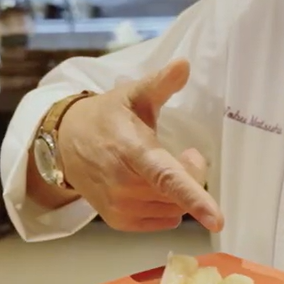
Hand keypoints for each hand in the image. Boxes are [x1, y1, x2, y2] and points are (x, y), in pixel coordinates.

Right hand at [52, 59, 223, 232]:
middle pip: (180, 192)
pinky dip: (167, 205)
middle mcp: (124, 184)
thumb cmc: (109, 116)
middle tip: (184, 152)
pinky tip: (154, 185)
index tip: (217, 220)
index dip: (195, 198)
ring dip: (179, 190)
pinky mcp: (117, 220)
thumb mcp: (134, 94)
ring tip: (165, 166)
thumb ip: (161, 83)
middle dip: (192, 173)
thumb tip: (184, 63)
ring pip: (174, 208)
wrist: (66, 141)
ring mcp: (119, 205)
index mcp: (133, 151)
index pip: (167, 178)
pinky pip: (163, 220)